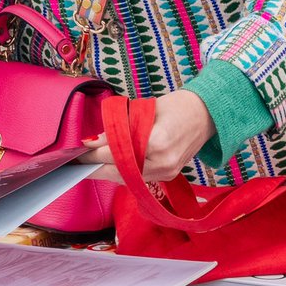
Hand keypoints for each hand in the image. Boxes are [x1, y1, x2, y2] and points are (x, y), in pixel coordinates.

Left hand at [79, 89, 214, 182]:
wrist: (207, 114)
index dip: (94, 152)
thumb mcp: (143, 110)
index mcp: (156, 141)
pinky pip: (138, 178)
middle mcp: (162, 162)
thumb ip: (117, 128)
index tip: (78, 151)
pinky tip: (109, 168)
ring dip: (106, 173)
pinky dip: (122, 173)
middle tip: (77, 164)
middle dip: (96, 168)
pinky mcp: (168, 176)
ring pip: (127, 178)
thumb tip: (91, 141)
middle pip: (119, 170)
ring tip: (88, 167)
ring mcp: (166, 172)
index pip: (116, 151)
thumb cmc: (176, 106)